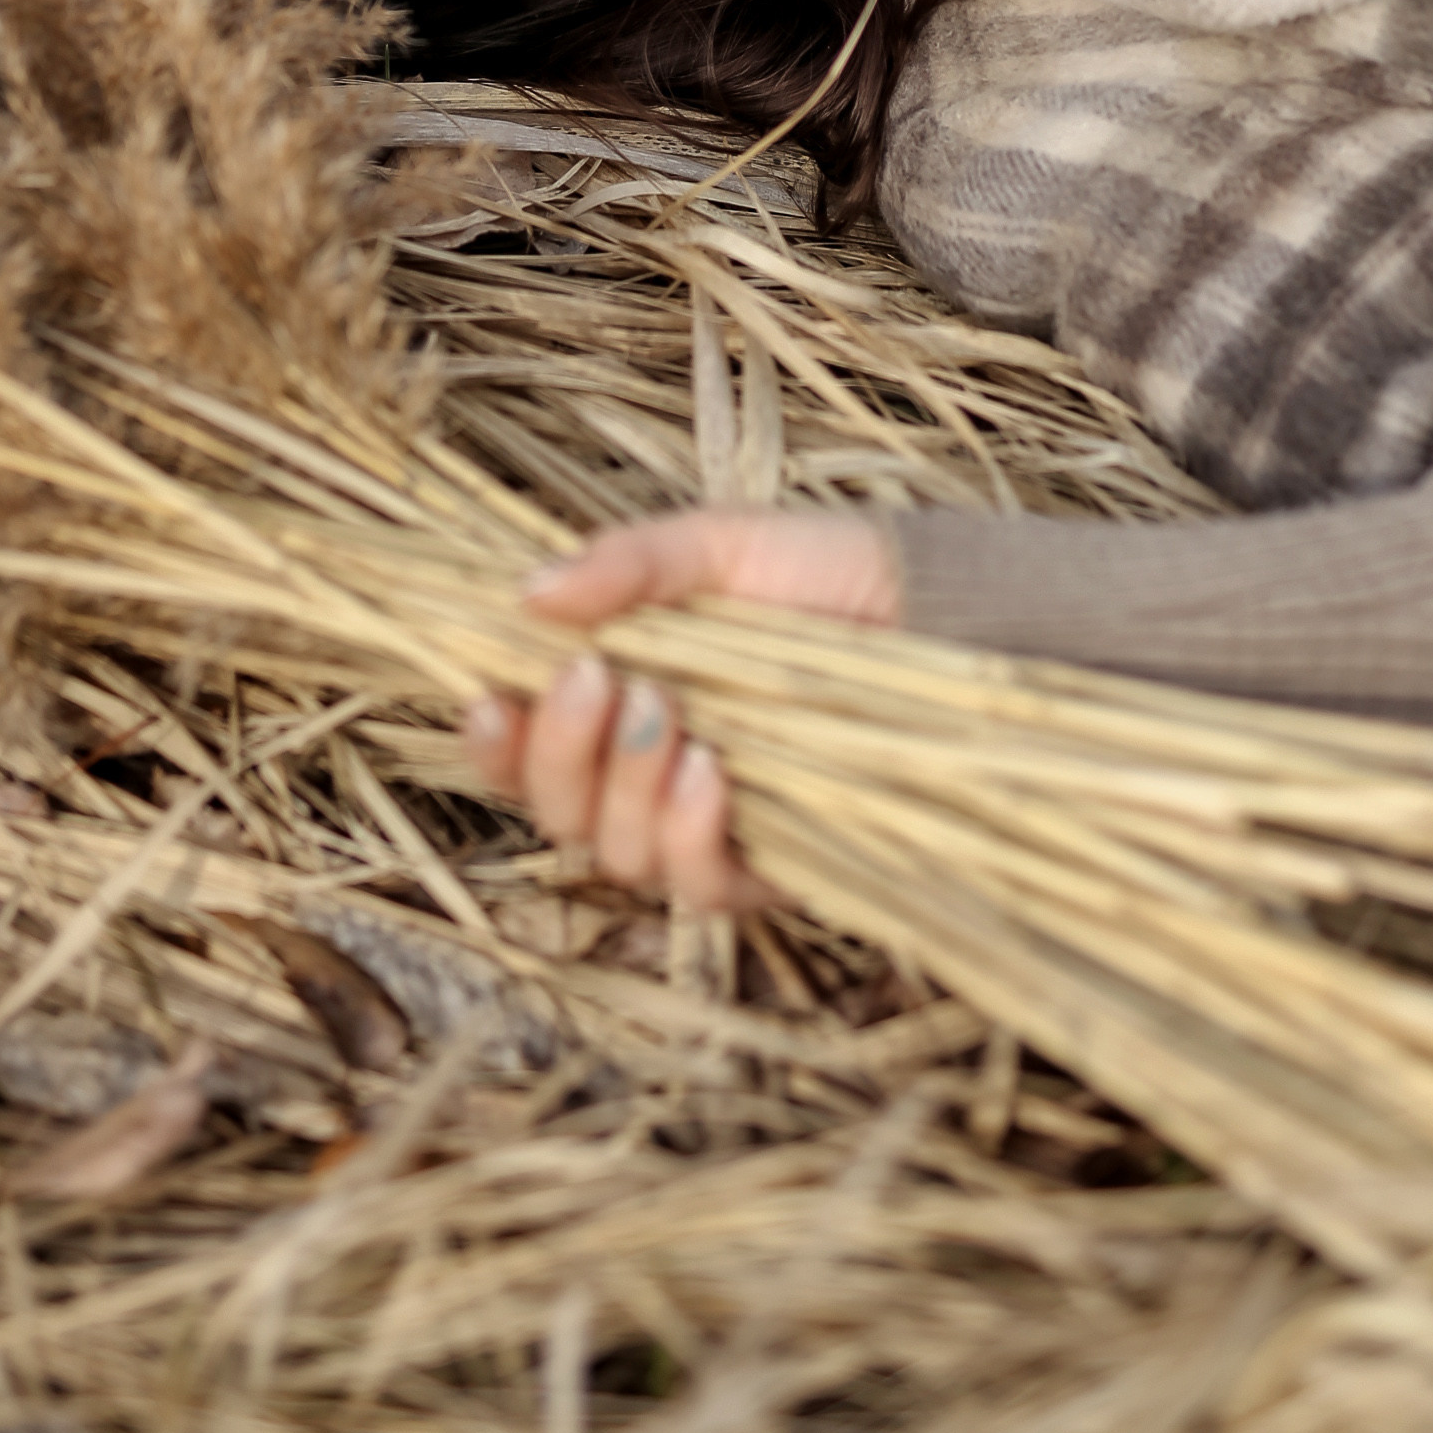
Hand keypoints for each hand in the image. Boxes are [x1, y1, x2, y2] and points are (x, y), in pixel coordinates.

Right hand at [464, 509, 899, 912]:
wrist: (940, 609)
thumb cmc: (823, 571)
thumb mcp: (720, 546)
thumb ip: (627, 567)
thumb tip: (530, 591)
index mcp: (619, 700)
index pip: (524, 749)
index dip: (493, 742)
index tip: (492, 698)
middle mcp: (649, 777)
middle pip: (559, 810)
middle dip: (562, 752)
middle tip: (600, 679)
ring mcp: (708, 829)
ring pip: (618, 854)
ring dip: (626, 789)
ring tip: (669, 715)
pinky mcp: (771, 868)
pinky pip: (700, 886)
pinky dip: (688, 834)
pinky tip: (710, 775)